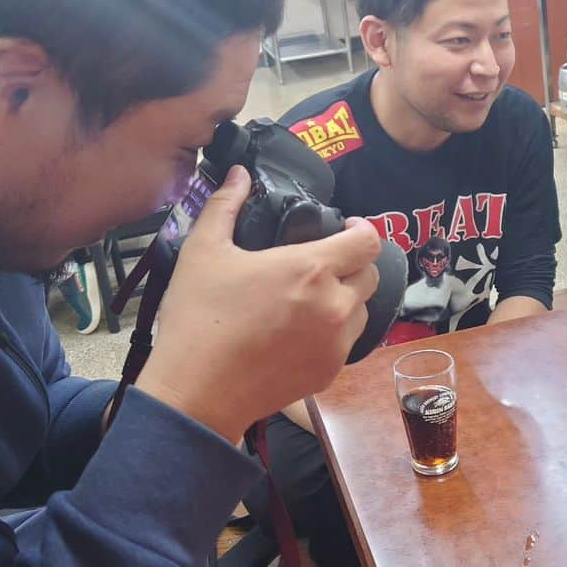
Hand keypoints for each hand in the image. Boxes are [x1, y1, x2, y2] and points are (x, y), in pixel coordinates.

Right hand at [136, 167, 380, 444]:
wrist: (196, 392)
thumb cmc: (198, 319)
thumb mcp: (203, 252)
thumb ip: (224, 205)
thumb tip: (238, 174)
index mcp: (311, 270)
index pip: (368, 241)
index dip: (361, 229)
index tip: (343, 227)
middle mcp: (334, 306)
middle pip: (370, 275)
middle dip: (352, 264)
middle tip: (322, 264)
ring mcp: (335, 344)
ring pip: (362, 311)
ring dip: (345, 299)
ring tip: (311, 299)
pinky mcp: (329, 373)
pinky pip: (345, 343)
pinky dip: (332, 333)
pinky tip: (299, 332)